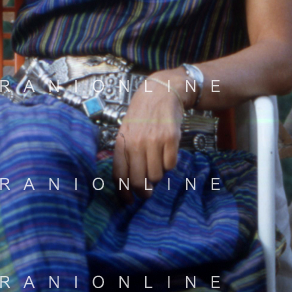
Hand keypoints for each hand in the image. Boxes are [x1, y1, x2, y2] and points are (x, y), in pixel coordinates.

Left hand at [113, 75, 183, 201]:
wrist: (162, 91)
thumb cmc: (143, 113)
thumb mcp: (127, 129)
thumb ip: (126, 153)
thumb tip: (128, 182)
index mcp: (122, 141)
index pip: (120, 175)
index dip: (125, 193)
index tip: (130, 201)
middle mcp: (136, 142)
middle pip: (139, 181)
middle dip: (144, 191)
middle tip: (148, 191)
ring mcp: (154, 140)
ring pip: (157, 176)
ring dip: (158, 174)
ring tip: (158, 161)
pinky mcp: (171, 139)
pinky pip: (171, 165)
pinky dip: (170, 163)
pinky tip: (167, 152)